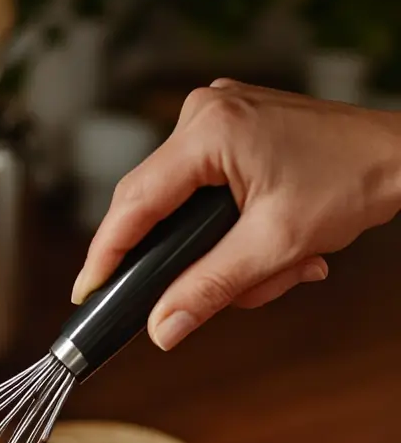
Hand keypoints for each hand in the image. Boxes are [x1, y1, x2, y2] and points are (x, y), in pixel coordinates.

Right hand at [71, 81, 400, 350]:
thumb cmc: (354, 181)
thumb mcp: (275, 247)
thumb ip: (210, 289)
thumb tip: (162, 327)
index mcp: (209, 132)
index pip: (134, 203)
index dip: (106, 254)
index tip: (87, 291)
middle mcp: (205, 116)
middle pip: (153, 206)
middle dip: (183, 260)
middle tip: (200, 298)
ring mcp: (216, 121)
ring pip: (181, 208)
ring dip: (217, 253)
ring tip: (273, 270)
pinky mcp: (230, 134)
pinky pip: (202, 194)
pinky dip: (227, 232)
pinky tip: (265, 246)